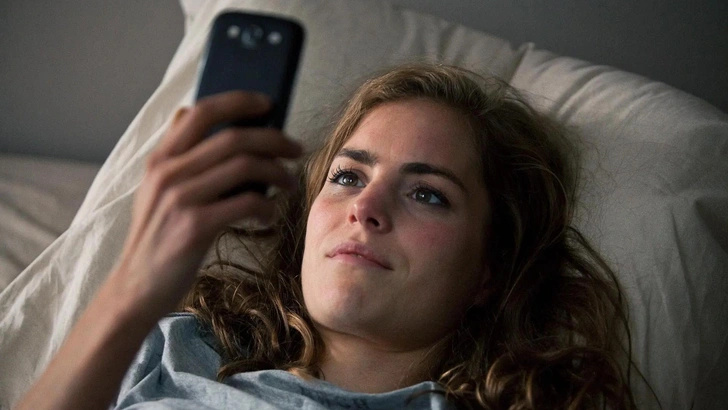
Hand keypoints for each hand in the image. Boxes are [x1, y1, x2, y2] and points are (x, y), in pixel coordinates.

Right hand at [113, 91, 301, 312]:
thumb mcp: (154, 189)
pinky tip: (270, 213)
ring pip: (245, 166)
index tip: (268, 103)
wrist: (136, 288)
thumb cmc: (158, 238)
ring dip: (278, 172)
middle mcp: (167, 173)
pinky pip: (246, 203)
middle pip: (234, 138)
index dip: (239, 101)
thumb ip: (173, 153)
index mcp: (159, 160)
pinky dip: (267, 205)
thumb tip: (187, 111)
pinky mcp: (195, 227)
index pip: (201, 112)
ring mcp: (180, 199)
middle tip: (296, 149)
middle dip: (274, 139)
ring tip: (290, 183)